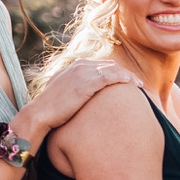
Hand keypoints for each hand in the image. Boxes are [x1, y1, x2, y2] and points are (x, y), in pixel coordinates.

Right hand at [20, 58, 141, 138]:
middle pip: (110, 65)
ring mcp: (82, 73)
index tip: (128, 80)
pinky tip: (130, 83)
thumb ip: (77, 89)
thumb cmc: (52, 109)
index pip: (101, 65)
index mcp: (75, 67)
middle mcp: (79, 66)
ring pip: (112, 69)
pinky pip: (108, 76)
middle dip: (125, 72)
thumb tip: (86, 98)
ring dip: (127, 75)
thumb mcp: (65, 93)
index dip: (117, 71)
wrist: (40, 114)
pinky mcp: (85, 83)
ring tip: (139, 84)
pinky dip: (121, 77)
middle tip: (138, 82)